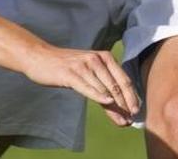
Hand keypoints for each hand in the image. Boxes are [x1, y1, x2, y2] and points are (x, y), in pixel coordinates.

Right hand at [23, 45, 139, 126]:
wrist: (40, 57)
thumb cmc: (65, 66)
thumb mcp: (87, 72)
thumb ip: (103, 86)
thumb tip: (119, 107)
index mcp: (104, 56)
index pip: (123, 78)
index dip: (132, 96)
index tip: (136, 111)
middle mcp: (96, 59)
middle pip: (117, 85)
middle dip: (126, 104)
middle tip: (131, 119)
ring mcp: (83, 65)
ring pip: (104, 89)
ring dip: (115, 107)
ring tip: (122, 120)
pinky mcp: (70, 73)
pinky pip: (88, 87)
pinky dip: (99, 96)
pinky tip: (107, 103)